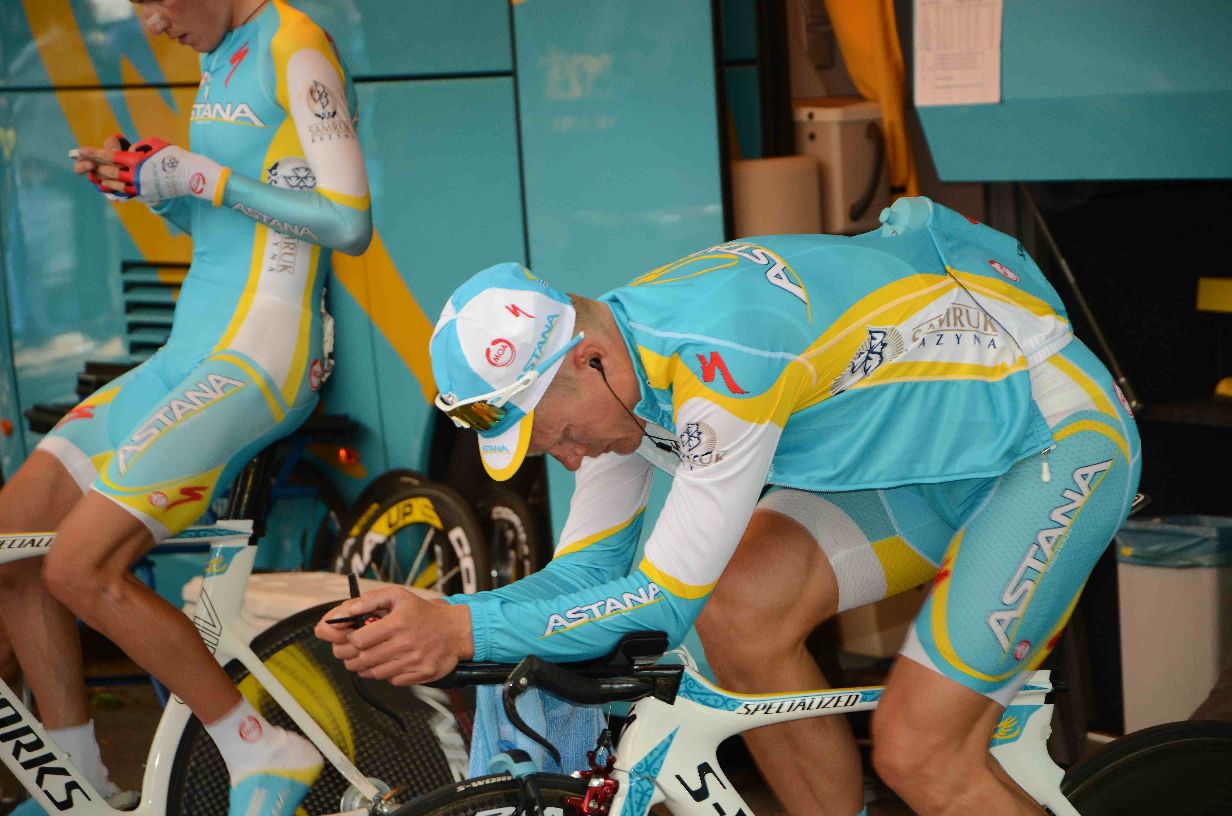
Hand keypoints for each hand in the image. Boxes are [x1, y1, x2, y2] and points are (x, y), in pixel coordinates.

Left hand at [77, 136, 224, 204]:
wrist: (193, 176)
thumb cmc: (176, 156)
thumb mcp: (155, 144)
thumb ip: (138, 147)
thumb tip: (129, 153)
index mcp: (137, 161)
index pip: (111, 156)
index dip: (95, 153)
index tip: (81, 151)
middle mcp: (136, 175)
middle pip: (110, 172)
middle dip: (95, 167)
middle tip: (85, 164)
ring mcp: (141, 187)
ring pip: (116, 185)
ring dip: (104, 180)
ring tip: (97, 176)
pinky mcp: (147, 194)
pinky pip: (126, 192)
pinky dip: (115, 189)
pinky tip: (109, 186)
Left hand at [313, 587, 473, 685]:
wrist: (455, 630)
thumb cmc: (424, 613)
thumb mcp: (398, 596)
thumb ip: (369, 600)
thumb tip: (345, 612)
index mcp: (398, 623)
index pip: (358, 640)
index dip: (349, 640)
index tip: (352, 637)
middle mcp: (406, 644)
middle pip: (363, 660)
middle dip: (351, 657)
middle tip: (353, 651)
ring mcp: (414, 661)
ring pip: (375, 673)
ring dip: (366, 667)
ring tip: (369, 657)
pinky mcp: (422, 674)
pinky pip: (393, 681)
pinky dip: (386, 674)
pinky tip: (389, 663)